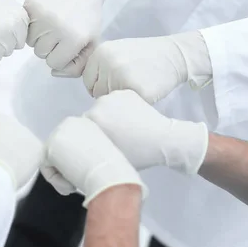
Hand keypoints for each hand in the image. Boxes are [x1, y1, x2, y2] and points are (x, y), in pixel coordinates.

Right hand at [0, 110, 42, 189]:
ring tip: (5, 171)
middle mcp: (10, 119)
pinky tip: (17, 174)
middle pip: (7, 134)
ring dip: (15, 155)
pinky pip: (32, 157)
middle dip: (2, 147)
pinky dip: (27, 166)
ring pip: (20, 145)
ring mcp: (25, 132)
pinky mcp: (37, 147)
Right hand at [24, 0, 114, 76]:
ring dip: (39, 37)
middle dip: (49, 47)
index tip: (67, 45)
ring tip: (51, 24)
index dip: (61, 56)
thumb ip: (78, 65)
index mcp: (74, 39)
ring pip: (30, 41)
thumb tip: (54, 72)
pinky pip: (24, 26)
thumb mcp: (92, 42)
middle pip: (40, 53)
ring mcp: (41, 15)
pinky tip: (44, 16)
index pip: (54, 63)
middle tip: (60, 33)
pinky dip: (32, 24)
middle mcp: (56, 28)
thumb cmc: (88, 15)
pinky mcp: (30, 4)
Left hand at [42, 116, 146, 206]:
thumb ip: (97, 147)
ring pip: (53, 158)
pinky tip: (73, 185)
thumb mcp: (111, 148)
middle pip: (61, 149)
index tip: (92, 172)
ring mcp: (61, 131)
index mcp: (88, 119)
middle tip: (82, 180)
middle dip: (70, 168)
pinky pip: (46, 167)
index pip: (74, 143)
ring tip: (79, 184)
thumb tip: (86, 161)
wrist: (121, 170)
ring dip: (65, 175)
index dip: (81, 161)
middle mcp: (73, 121)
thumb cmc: (127, 162)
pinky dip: (58, 180)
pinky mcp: (53, 144)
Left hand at [83, 32, 211, 100]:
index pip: (88, 81)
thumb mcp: (117, 51)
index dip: (101, 85)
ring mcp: (121, 77)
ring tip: (137, 87)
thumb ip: (100, 65)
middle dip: (111, 94)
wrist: (174, 55)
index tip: (116, 82)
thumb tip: (89, 87)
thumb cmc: (144, 56)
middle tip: (129, 85)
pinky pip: (126, 106)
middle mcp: (107, 63)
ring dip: (121, 100)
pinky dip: (135, 103)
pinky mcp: (135, 90)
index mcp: (100, 53)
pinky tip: (145, 92)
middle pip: (97, 93)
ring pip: (110, 101)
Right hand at [86, 90, 207, 174]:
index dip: (94, 134)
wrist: (163, 140)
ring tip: (125, 126)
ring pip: (106, 106)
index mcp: (92, 119)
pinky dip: (122, 107)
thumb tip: (89, 140)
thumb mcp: (107, 154)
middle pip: (94, 113)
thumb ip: (94, 144)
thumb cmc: (136, 154)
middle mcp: (99, 103)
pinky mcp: (127, 92)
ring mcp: (114, 95)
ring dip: (111, 113)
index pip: (84, 125)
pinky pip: (118, 100)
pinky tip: (132, 118)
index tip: (104, 140)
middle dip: (102, 122)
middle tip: (115, 134)